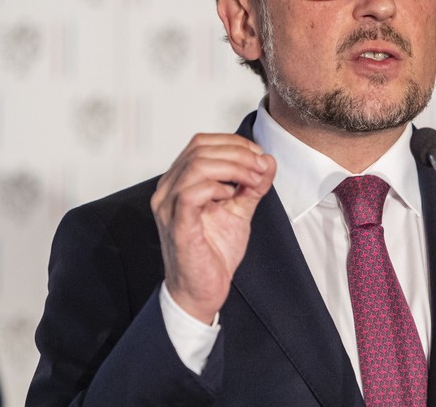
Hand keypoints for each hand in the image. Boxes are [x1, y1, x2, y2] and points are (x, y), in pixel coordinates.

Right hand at [151, 133, 275, 323]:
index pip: (201, 143)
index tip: (259, 156)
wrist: (201, 291)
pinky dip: (217, 187)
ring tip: (252, 181)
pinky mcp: (177, 224)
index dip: (234, 143)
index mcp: (179, 181)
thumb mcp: (240, 210)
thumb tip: (268, 160)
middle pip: (200, 148)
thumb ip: (253, 185)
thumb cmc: (213, 252)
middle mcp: (168, 189)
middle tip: (261, 167)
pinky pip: (191, 192)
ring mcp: (168, 206)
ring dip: (233, 167)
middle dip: (238, 153)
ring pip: (197, 165)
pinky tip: (231, 196)